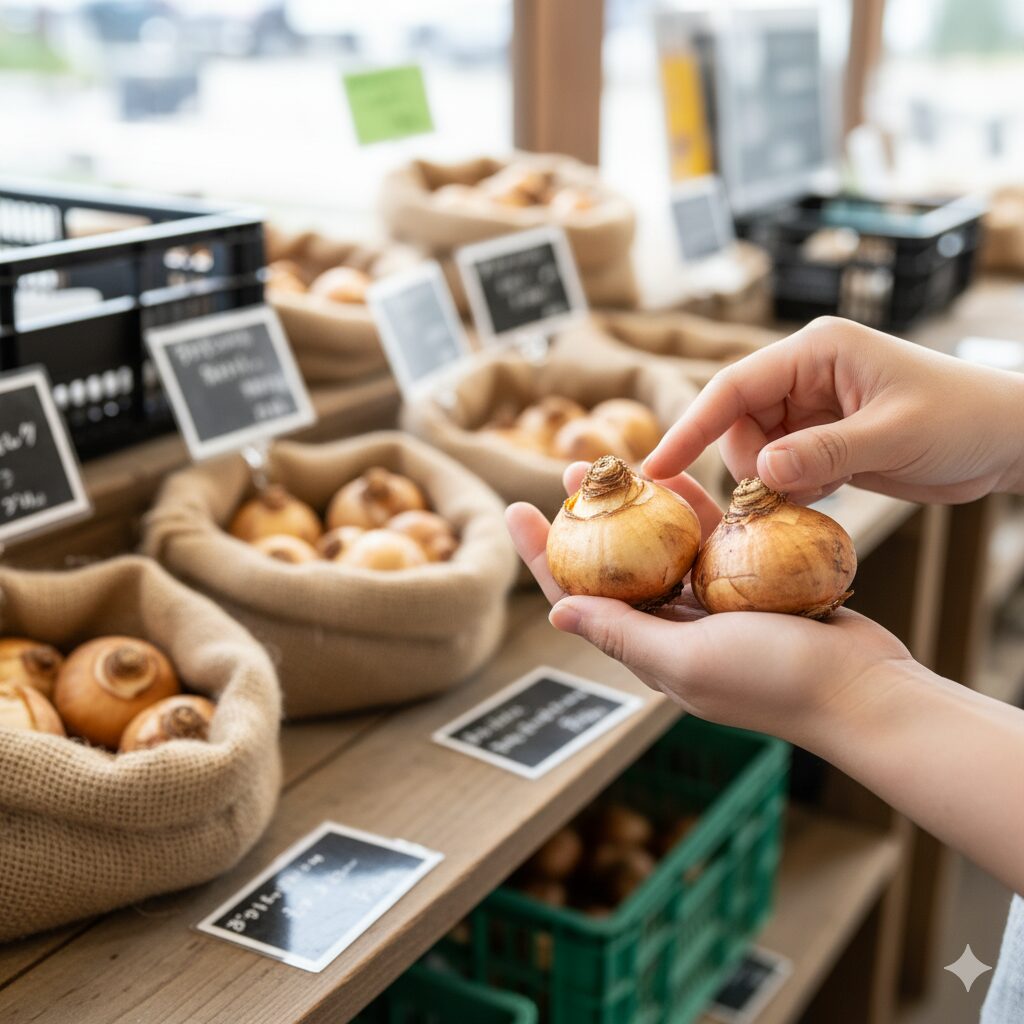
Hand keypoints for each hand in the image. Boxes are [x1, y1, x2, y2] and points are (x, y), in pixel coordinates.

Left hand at [506, 462, 914, 744]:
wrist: (865, 690)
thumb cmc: (776, 681)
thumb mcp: (687, 660)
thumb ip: (622, 634)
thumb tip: (555, 611)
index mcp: (649, 651)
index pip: (578, 598)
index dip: (542, 555)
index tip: (515, 509)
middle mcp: (674, 630)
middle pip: (617, 563)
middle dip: (589, 518)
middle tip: (571, 468)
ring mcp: (714, 606)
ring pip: (665, 543)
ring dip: (641, 503)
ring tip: (619, 460)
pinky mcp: (752, 586)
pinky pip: (714, 538)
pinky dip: (698, 508)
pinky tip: (683, 474)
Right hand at [644, 316, 1023, 504]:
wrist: (1006, 440)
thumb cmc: (964, 419)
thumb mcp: (895, 435)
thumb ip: (825, 452)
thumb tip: (762, 472)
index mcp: (816, 351)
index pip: (734, 386)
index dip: (690, 426)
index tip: (657, 468)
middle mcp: (805, 374)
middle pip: (737, 423)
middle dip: (751, 464)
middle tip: (789, 491)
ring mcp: (811, 408)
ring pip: (754, 451)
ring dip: (772, 481)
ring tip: (820, 489)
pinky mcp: (821, 439)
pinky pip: (779, 468)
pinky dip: (790, 489)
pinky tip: (826, 492)